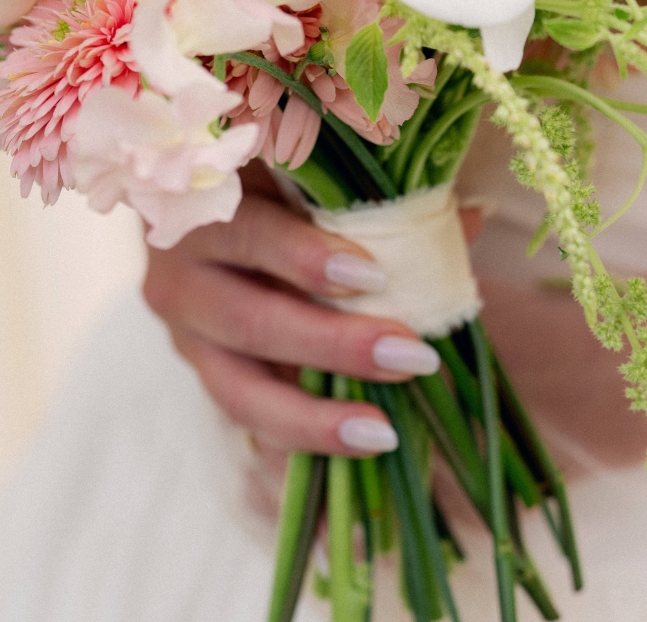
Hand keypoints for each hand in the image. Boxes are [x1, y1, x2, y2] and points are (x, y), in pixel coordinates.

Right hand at [141, 164, 444, 461]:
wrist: (216, 215)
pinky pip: (247, 422)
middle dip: (333, 345)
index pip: (250, 234)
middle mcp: (179, 274)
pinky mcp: (205, 378)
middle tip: (411, 357)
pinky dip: (297, 446)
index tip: (373, 276)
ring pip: (239, 389)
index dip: (304, 257)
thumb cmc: (281, 183)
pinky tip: (348, 467)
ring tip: (383, 434)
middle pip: (250, 321)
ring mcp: (186, 335)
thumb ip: (378, 198)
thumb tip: (468, 219)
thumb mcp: (318, 179)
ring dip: (313, 417)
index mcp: (206, 208)